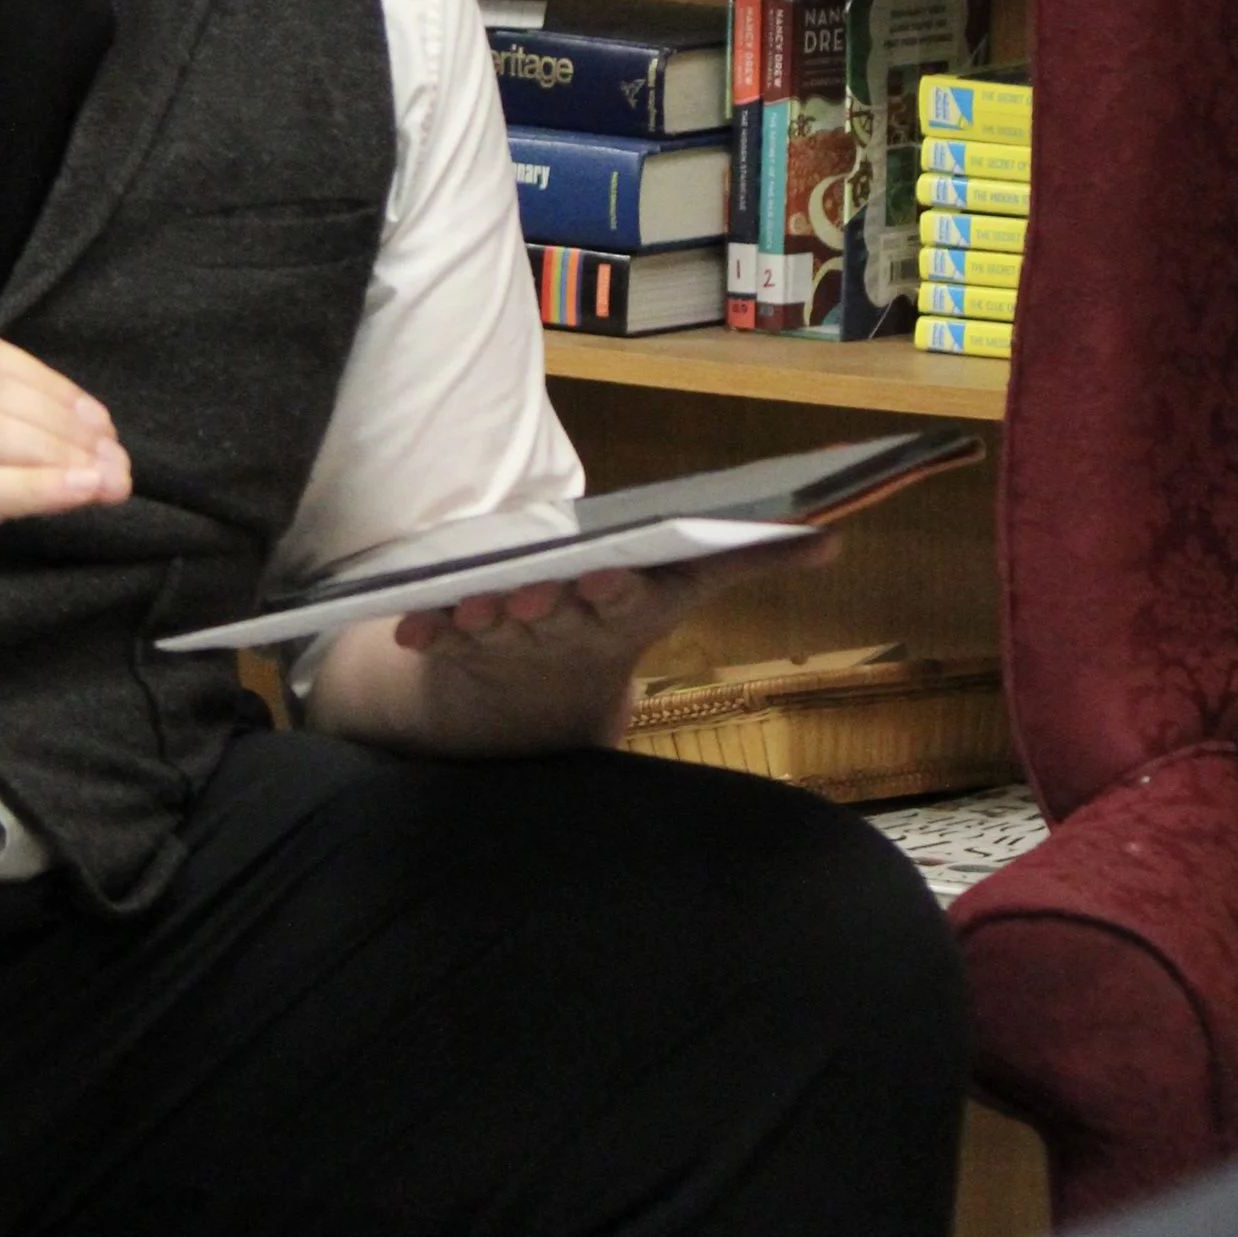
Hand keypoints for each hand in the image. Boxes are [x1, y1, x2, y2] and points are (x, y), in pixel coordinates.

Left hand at [394, 529, 840, 668]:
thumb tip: (831, 535)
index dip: (616, 589)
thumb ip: (739, 557)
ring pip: (499, 625)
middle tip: (534, 588)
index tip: (608, 577)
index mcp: (620, 613)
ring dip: (484, 615)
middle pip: (560, 613)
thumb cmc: (612, 619)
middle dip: (548, 601)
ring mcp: (512, 640)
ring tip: (471, 603)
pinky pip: (438, 634)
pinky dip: (424, 630)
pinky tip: (406, 626)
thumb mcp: (678, 590)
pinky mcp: (458, 644)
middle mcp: (567, 629)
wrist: (535, 701)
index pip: (624, 600)